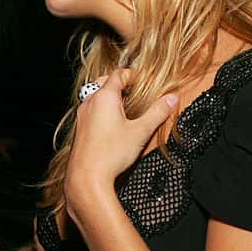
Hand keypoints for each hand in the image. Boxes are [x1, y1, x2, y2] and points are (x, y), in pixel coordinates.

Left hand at [65, 68, 176, 215]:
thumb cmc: (111, 153)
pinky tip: (112, 124)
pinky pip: (91, 110)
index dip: (132, 75)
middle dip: (120, 84)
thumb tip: (171, 99)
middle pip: (105, 82)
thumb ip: (158, 113)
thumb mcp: (141, 131)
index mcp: (104, 97)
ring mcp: (82, 115)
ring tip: (126, 108)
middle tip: (135, 92)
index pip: (118, 74)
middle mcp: (90, 102)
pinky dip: (102, 109)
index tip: (143, 81)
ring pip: (96, 96)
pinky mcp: (80, 128)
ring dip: (110, 97)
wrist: (87, 176)